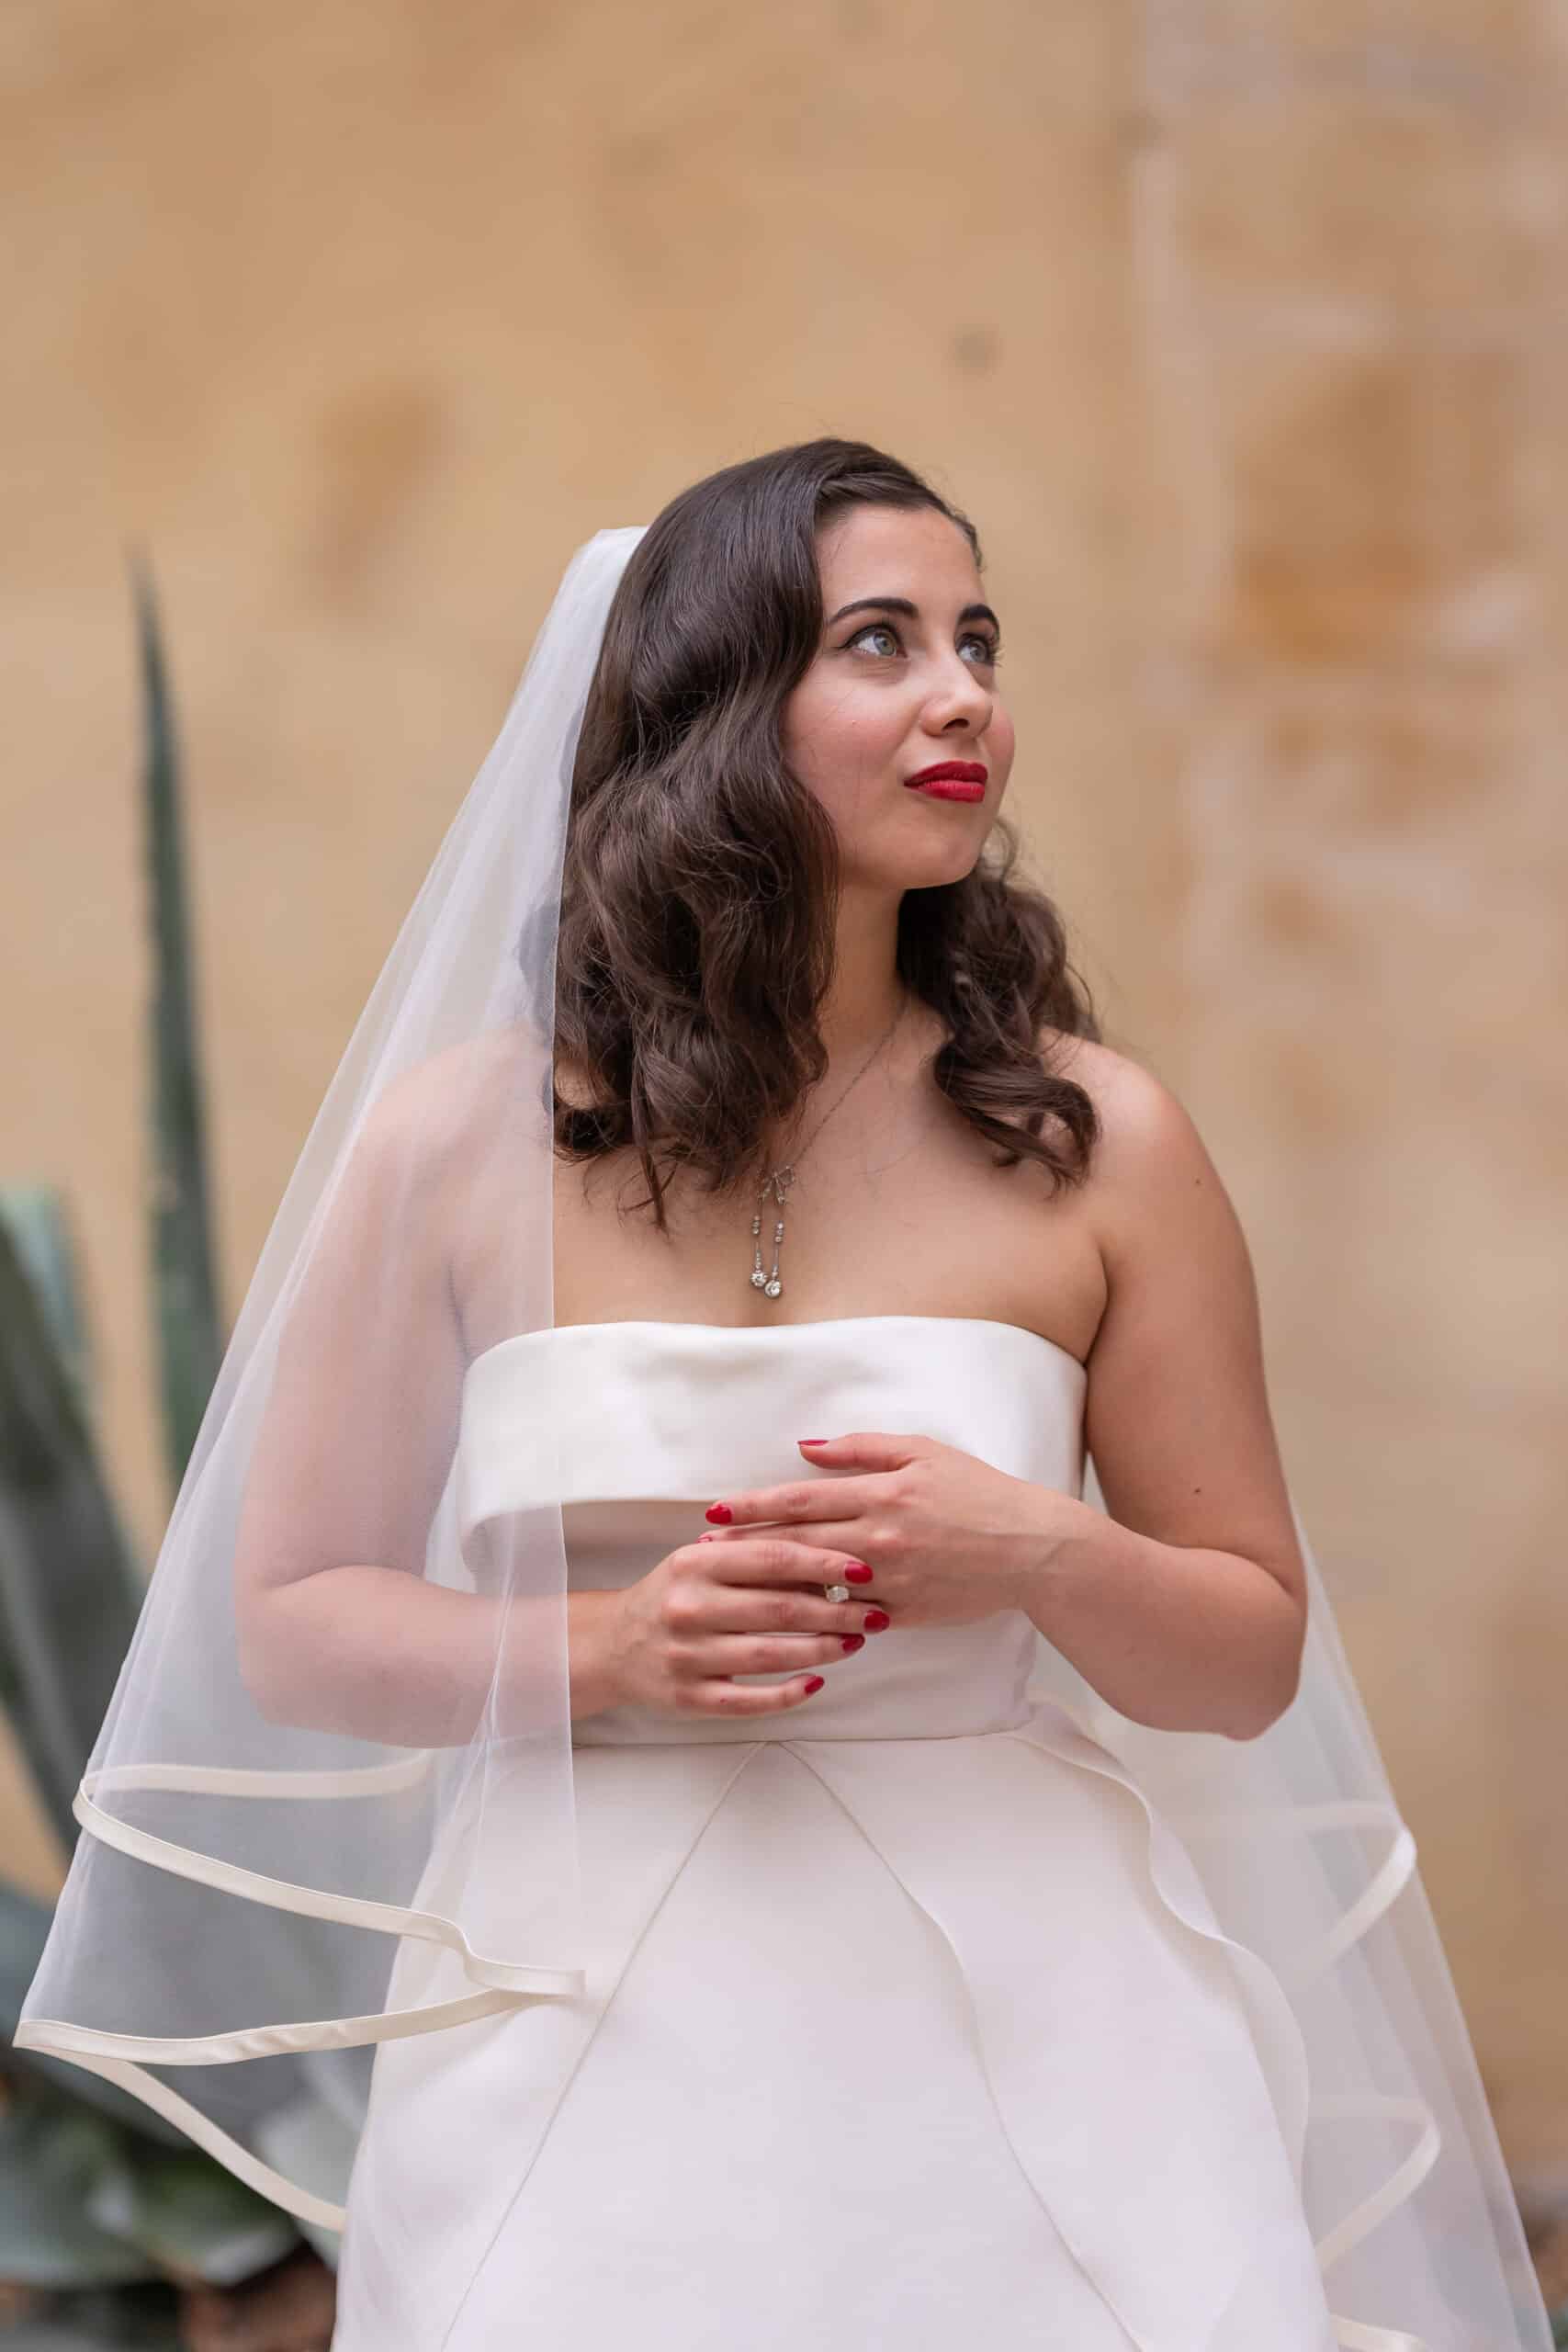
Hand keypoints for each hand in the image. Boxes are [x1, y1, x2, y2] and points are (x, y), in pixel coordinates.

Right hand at [601, 1532, 888, 1719]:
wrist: (613, 1644)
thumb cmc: (675, 1595)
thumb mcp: (703, 1562)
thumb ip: (755, 1557)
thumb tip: (829, 1564)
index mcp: (695, 1562)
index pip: (773, 1557)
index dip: (824, 1563)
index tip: (864, 1569)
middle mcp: (688, 1606)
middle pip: (780, 1608)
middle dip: (837, 1611)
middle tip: (874, 1613)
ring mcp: (686, 1655)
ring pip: (770, 1655)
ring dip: (822, 1649)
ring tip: (854, 1642)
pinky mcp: (688, 1698)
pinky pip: (748, 1700)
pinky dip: (788, 1693)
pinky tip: (817, 1682)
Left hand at [700, 1432, 1080, 1629]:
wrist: (1031, 1548)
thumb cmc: (978, 1491)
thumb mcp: (922, 1452)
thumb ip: (861, 1449)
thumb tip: (805, 1449)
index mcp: (880, 1494)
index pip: (800, 1500)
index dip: (753, 1506)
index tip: (714, 1511)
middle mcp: (877, 1540)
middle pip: (795, 1545)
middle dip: (745, 1548)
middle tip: (702, 1552)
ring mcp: (889, 1582)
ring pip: (815, 1587)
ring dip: (770, 1586)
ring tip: (731, 1587)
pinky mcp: (903, 1614)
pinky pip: (848, 1617)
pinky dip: (817, 1615)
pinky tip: (785, 1617)